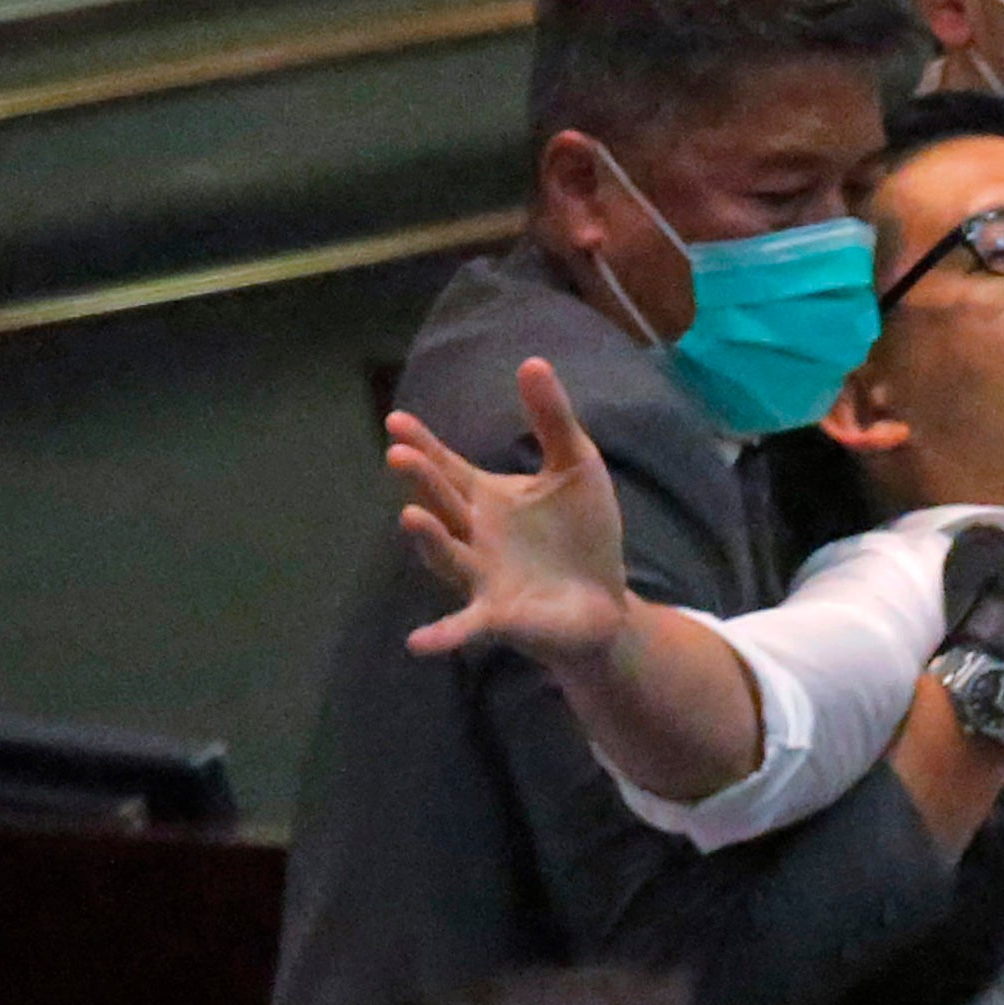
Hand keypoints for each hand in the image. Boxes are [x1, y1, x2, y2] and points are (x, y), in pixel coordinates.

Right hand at [390, 359, 636, 666]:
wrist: (606, 600)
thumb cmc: (583, 532)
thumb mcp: (576, 467)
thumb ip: (553, 419)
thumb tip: (532, 361)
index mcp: (485, 497)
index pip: (447, 466)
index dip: (423, 444)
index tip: (397, 421)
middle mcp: (473, 536)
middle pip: (442, 504)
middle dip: (423, 481)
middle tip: (400, 454)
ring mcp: (482, 578)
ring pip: (448, 556)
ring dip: (429, 539)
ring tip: (411, 517)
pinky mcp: (500, 616)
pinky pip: (466, 626)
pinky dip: (443, 634)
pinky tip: (418, 643)